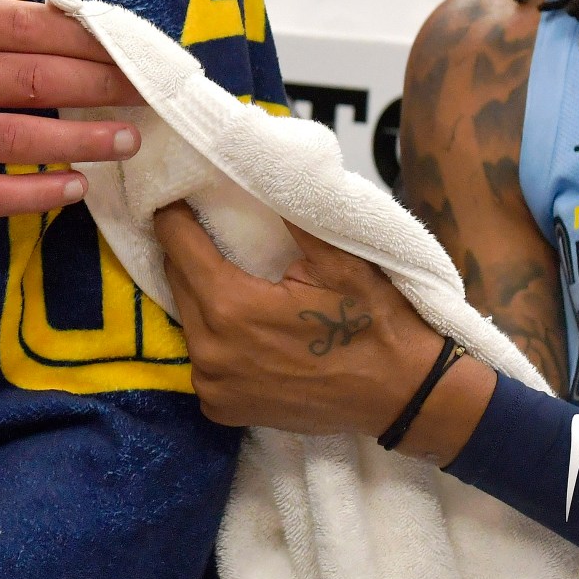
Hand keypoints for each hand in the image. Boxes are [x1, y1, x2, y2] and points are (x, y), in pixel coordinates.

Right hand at [0, 0, 142, 222]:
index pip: (23, 22)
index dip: (86, 35)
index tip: (132, 44)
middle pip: (32, 75)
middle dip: (102, 85)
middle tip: (150, 92)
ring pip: (18, 136)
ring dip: (83, 140)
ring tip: (128, 139)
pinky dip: (36, 193)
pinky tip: (75, 188)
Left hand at [154, 203, 466, 436]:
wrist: (402, 394)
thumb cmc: (374, 323)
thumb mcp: (339, 259)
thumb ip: (290, 215)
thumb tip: (254, 170)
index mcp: (230, 307)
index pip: (177, 243)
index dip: (176, 214)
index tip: (180, 196)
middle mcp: (210, 352)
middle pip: (177, 282)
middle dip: (189, 253)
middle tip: (209, 229)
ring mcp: (213, 386)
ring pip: (187, 321)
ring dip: (201, 297)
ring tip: (230, 276)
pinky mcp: (222, 409)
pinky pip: (202, 360)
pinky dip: (215, 340)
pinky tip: (243, 327)